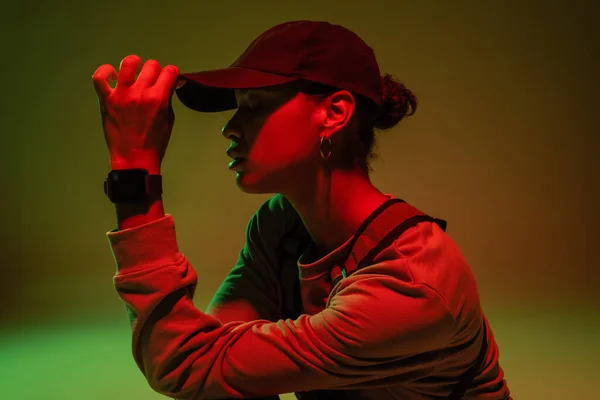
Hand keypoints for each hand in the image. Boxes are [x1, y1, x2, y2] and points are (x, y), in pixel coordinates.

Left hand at [92, 54, 185, 171]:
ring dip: (134, 64)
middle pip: (151, 65)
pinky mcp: (106, 100)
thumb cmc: (155, 142)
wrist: (134, 159)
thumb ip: (168, 98)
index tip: (169, 79)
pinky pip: (99, 78)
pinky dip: (105, 72)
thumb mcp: (169, 119)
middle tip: (152, 81)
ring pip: (128, 64)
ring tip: (134, 70)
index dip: (172, 73)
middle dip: (156, 71)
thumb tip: (171, 83)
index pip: (170, 71)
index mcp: (159, 99)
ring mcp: (122, 95)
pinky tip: (112, 76)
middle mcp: (141, 93)